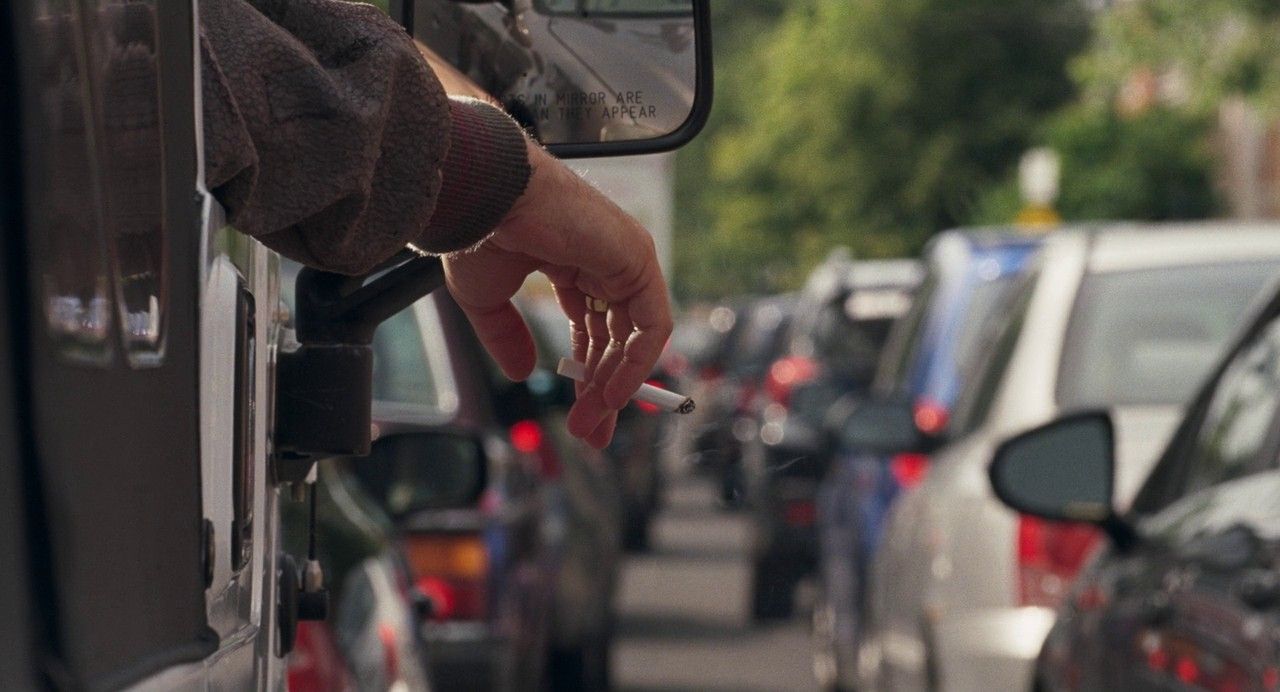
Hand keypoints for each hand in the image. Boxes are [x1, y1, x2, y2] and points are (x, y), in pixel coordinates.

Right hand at [443, 140, 672, 448]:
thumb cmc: (479, 233)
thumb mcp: (487, 300)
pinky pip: (652, 325)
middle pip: (617, 337)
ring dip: (617, 384)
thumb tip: (523, 373)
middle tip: (588, 430)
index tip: (579, 413)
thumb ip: (508, 337)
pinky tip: (613, 395)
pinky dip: (637, 363)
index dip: (586, 372)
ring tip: (593, 421)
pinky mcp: (638, 261)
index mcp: (571, 261)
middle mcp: (603, 259)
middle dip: (603, 388)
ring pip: (635, 336)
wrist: (483, 198)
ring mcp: (625, 259)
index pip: (592, 326)